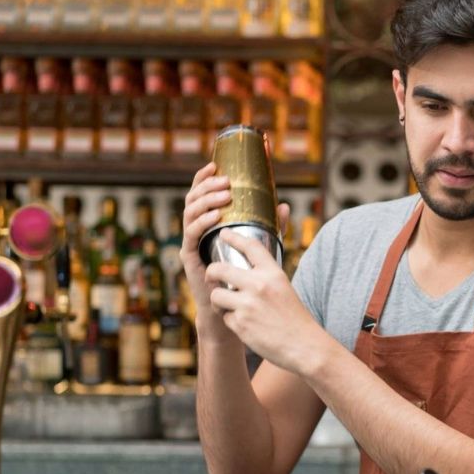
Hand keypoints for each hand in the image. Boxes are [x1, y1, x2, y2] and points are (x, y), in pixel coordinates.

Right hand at [182, 162, 290, 342]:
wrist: (231, 310)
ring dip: (206, 201)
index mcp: (209, 222)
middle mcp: (196, 229)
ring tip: (224, 196)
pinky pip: (191, 235)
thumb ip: (270, 227)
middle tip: (225, 181)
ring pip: (189, 213)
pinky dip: (202, 222)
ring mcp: (191, 242)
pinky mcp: (189, 257)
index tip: (216, 164)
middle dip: (207, 186)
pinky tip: (216, 217)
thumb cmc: (244, 277)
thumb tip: (283, 204)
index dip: (205, 177)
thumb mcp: (260, 247)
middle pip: (193, 199)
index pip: (202, 194)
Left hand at [203, 230, 323, 375]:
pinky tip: (243, 324)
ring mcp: (247, 305)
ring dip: (218, 300)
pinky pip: (224, 316)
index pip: (250, 246)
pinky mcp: (240, 324)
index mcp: (273, 274)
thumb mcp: (285, 288)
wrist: (304, 346)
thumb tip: (249, 266)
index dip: (234, 237)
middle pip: (219, 269)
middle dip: (211, 272)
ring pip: (216, 294)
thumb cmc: (296, 318)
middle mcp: (259, 285)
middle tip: (213, 276)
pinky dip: (231, 320)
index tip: (224, 233)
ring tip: (227, 305)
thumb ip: (267, 276)